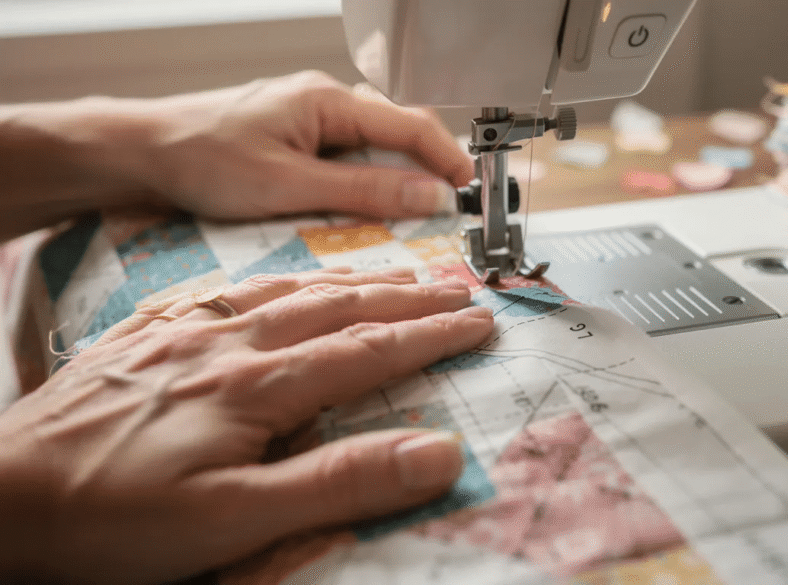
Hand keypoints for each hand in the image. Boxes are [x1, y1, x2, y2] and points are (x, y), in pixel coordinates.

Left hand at [0, 71, 473, 238]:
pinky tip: (363, 209)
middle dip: (427, 171)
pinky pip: (346, 157)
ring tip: (412, 217)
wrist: (141, 154)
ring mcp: (308, 118)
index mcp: (328, 101)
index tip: (472, 192)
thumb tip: (428, 196)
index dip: (448, 160)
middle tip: (448, 212)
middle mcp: (323, 102)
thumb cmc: (203, 160)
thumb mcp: (292, 185)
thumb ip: (365, 191)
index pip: (411, 126)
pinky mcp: (294, 138)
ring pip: (373, 147)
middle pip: (396, 133)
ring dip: (395, 179)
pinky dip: (365, 182)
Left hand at [0, 267, 493, 583]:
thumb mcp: (237, 520)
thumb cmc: (114, 517)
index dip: (432, 335)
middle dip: (406, 298)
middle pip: (338, 307)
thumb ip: (341, 482)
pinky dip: (276, 281)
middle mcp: (229, 343)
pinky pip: (229, 291)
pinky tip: (281, 283)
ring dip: (351, 280)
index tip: (481, 321)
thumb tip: (438, 453)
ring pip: (289, 290)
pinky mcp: (150, 335)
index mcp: (259, 385)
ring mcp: (186, 333)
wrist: (4, 494)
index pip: (370, 349)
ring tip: (394, 275)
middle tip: (456, 288)